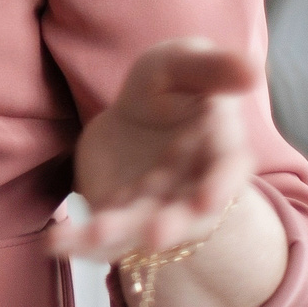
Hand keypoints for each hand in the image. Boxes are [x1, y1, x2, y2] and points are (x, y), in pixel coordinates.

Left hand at [47, 38, 259, 263]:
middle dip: (173, 226)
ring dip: (120, 235)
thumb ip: (212, 68)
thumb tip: (251, 70)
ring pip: (140, 228)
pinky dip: (79, 242)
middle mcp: (191, 189)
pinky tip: (56, 242)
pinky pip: (101, 235)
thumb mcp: (185, 64)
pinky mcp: (120, 216)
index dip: (219, 187)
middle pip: (187, 214)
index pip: (226, 172)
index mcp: (219, 152)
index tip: (207, 201)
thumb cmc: (171, 84)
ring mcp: (155, 208)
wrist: (137, 114)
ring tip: (92, 234)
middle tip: (156, 235)